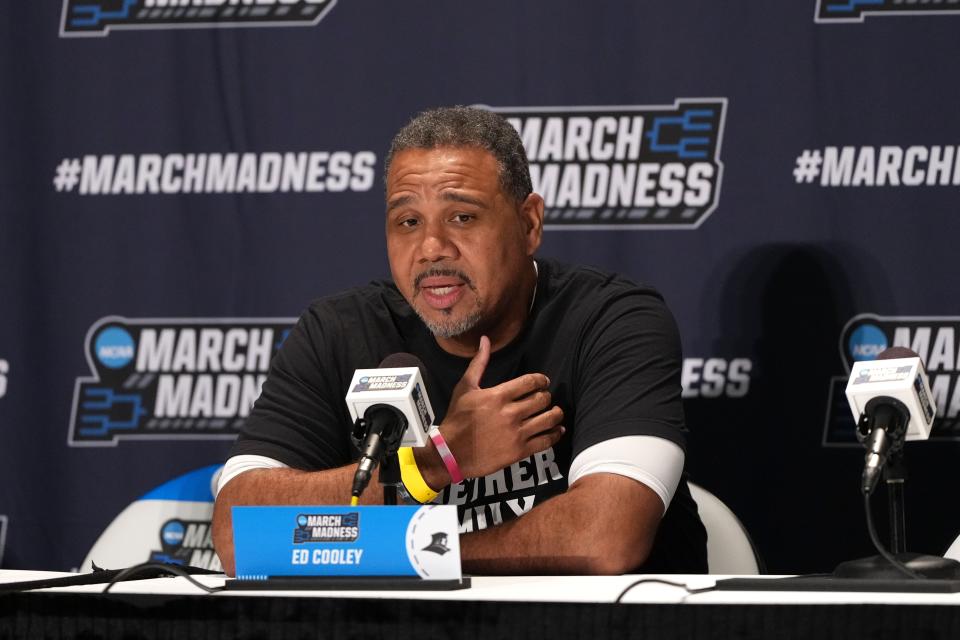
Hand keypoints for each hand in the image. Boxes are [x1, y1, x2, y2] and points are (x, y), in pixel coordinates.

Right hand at [435, 335, 564, 479]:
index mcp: (499, 395)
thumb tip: (485, 340)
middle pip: (542, 399)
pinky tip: (557, 430)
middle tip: (545, 398)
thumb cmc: (457, 418)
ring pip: (548, 419)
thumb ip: (479, 363)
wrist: (451, 452)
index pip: (531, 382)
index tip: (544, 382)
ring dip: (556, 414)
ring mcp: (517, 433)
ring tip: (555, 412)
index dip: (542, 380)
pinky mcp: (519, 451)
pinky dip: (555, 434)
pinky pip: (545, 441)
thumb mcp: (465, 388)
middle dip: (547, 396)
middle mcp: (511, 413)